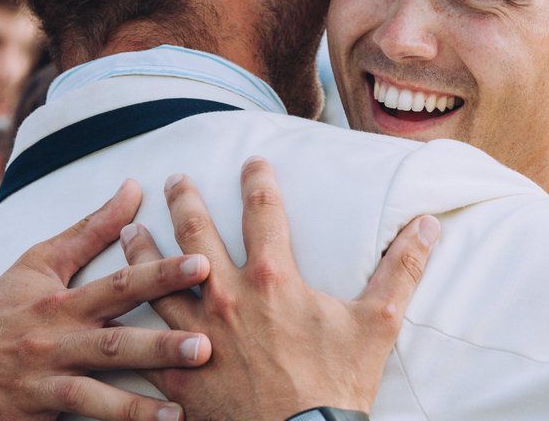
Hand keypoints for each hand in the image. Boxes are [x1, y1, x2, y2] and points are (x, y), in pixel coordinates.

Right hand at [0, 179, 212, 420]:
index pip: (119, 284)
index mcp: (63, 303)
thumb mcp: (41, 263)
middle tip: (206, 347)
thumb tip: (136, 187)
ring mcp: (38, 388)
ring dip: (136, 409)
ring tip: (179, 415)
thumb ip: (93, 230)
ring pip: (91, 398)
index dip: (161, 273)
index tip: (203, 264)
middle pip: (111, 345)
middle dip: (159, 346)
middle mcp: (53, 344)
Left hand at [122, 158, 440, 420]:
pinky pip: (144, 340)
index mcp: (272, 278)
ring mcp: (196, 337)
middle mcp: (226, 298)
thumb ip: (401, 268)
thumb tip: (428, 224)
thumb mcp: (377, 323)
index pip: (263, 211)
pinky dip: (129, 319)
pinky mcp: (178, 374)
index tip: (251, 161)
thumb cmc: (337, 386)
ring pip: (157, 281)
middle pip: (196, 233)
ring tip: (129, 231)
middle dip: (185, 200)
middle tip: (175, 180)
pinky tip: (120, 310)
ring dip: (142, 251)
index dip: (257, 180)